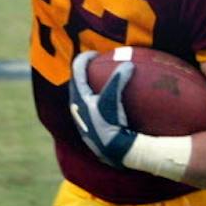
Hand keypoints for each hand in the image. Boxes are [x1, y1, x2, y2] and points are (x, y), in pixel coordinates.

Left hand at [68, 51, 137, 167]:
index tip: (96, 54)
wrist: (113, 151)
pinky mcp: (89, 129)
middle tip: (97, 64)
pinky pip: (90, 108)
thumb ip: (118, 80)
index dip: (85, 58)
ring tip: (102, 81)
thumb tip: (129, 63)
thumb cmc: (111, 125)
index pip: (77, 70)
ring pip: (82, 96)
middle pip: (77, 83)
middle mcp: (76, 108)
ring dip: (90, 86)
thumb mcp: (113, 100)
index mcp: (78, 98)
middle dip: (86, 71)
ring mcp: (82, 120)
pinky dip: (97, 100)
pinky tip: (111, 104)